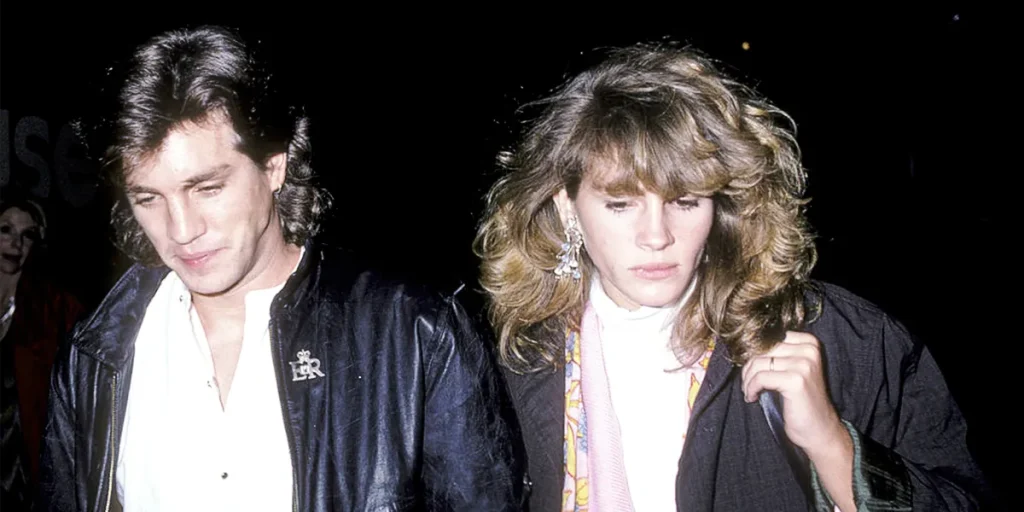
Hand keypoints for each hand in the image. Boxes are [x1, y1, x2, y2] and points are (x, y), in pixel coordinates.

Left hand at [741, 331, 846, 455]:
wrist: (819, 429)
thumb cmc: (800, 400)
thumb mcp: (791, 369)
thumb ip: (776, 354)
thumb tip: (745, 344)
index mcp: (809, 342)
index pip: (769, 337)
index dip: (755, 354)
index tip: (752, 371)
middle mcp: (809, 349)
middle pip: (762, 348)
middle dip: (749, 367)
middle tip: (747, 384)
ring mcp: (804, 364)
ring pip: (758, 363)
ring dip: (747, 380)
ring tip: (750, 391)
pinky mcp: (796, 380)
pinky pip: (760, 378)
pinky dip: (751, 388)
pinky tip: (752, 397)